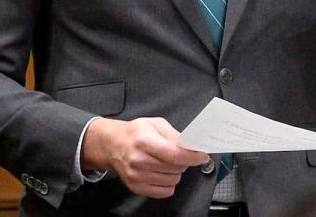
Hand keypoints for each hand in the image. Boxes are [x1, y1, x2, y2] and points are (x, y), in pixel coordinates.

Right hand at [82, 116, 208, 198]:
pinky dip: (168, 183)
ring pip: (172, 181)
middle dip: (184, 161)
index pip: (174, 154)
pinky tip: (162, 173)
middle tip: (179, 154)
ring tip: (167, 162)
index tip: (202, 156)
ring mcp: (136, 176)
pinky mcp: (136, 187)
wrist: (113, 145)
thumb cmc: (135, 133)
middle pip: (175, 168)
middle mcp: (139, 160)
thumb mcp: (156, 124)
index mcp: (144, 141)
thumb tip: (191, 146)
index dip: (192, 157)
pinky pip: (164, 192)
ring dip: (176, 172)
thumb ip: (174, 135)